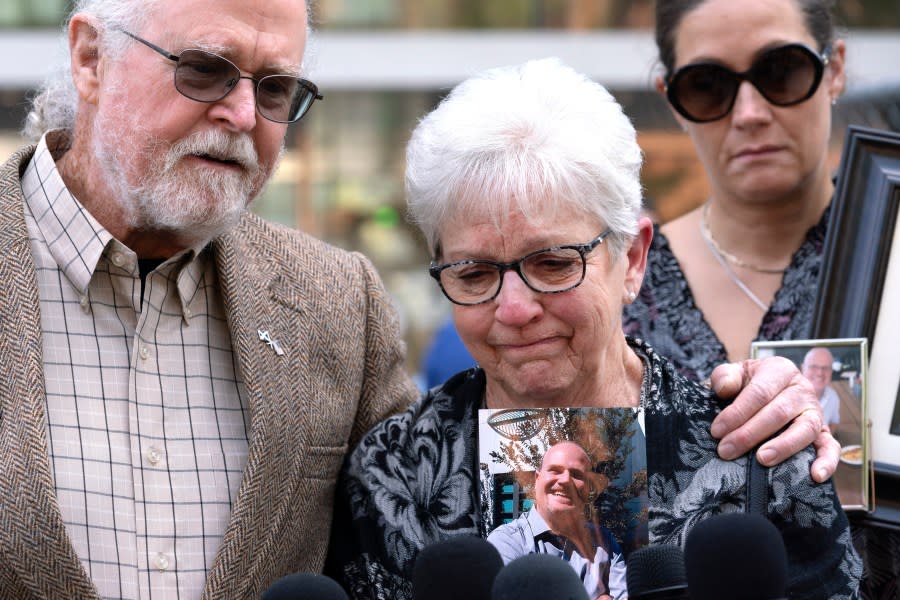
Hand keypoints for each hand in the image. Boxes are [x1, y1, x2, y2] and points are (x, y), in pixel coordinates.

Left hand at [708, 356, 838, 482]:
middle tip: (726, 451)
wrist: (768, 391)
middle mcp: (801, 389)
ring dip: (783, 446)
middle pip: (778, 412)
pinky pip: (831, 447)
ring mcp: (815, 412)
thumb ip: (725, 376)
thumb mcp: (735, 373)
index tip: (717, 431)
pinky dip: (827, 462)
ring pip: (804, 429)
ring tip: (762, 460)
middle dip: (749, 434)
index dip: (737, 412)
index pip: (759, 392)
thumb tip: (725, 388)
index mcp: (779, 370)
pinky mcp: (823, 433)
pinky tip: (816, 476)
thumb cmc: (748, 384)